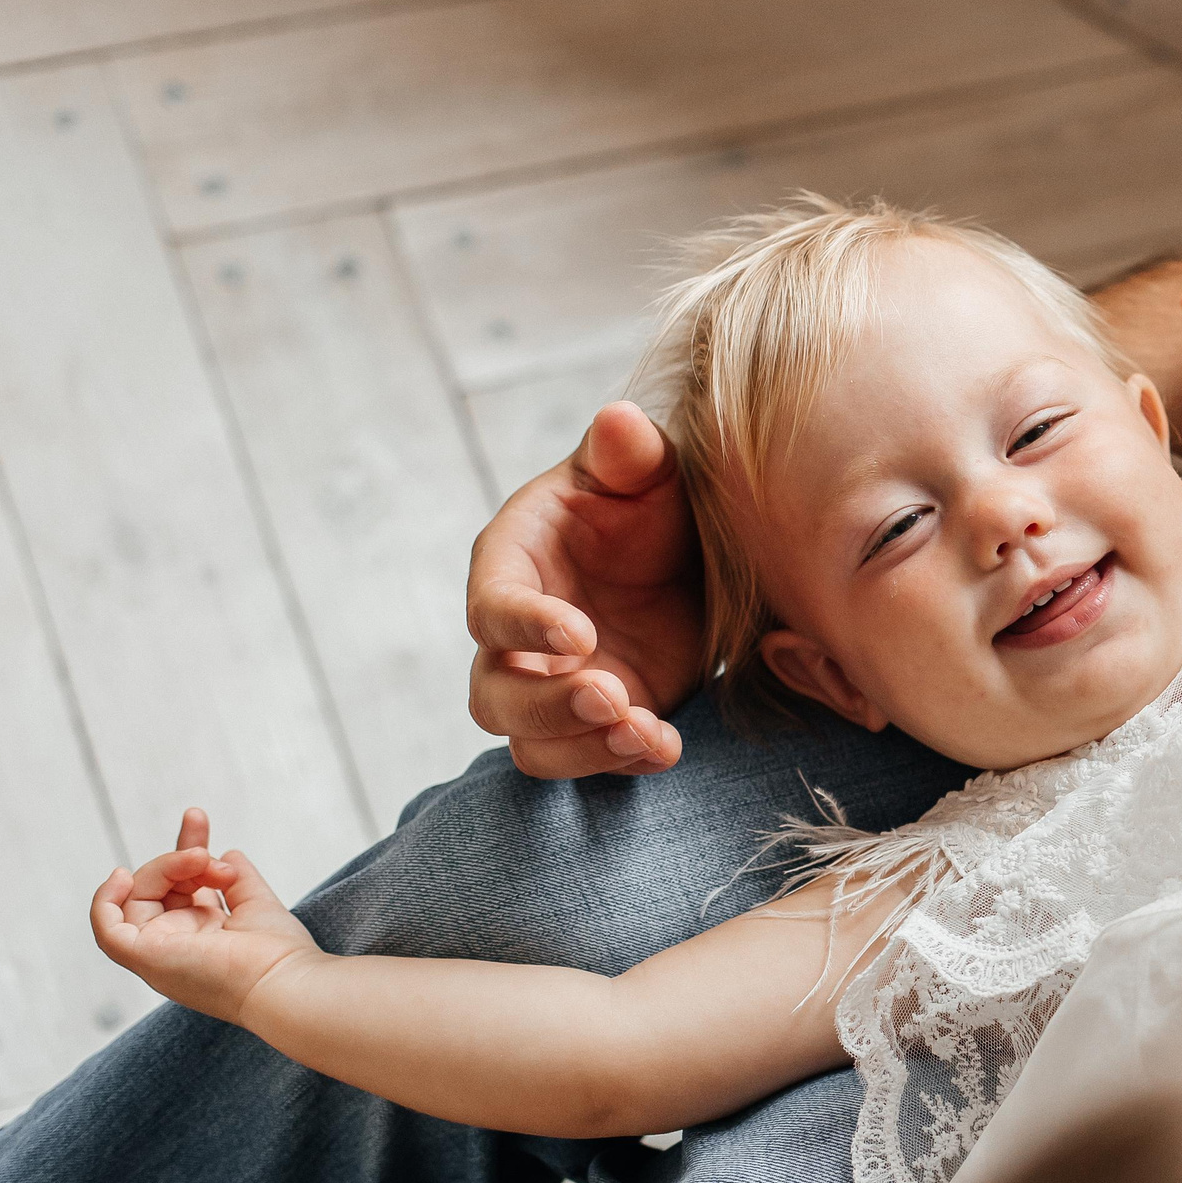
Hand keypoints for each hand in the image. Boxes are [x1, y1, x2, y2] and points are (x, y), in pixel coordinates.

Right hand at [90, 809, 321, 1025]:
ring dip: (165, 867)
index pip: (178, 885)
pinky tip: (122, 875)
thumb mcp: (258, 904)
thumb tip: (228, 852)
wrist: (284, 984)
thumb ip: (239, 879)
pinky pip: (107, 928)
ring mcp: (158, 953)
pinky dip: (104, 900)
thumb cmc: (280, 956)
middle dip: (180, 857)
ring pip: (138, 896)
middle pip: (156, 887)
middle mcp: (175, 945)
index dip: (184, 849)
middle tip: (209, 856)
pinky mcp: (145, 956)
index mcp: (200, 936)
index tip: (197, 817)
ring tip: (199, 859)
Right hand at [467, 402, 704, 778]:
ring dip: (584, 748)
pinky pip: (587, 759)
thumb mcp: (647, 469)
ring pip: (532, 743)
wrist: (690, 555)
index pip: (491, 607)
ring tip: (645, 732)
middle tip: (613, 695)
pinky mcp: (600, 720)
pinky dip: (623, 762)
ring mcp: (555, 687)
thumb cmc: (649, 501)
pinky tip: (666, 747)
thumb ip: (629, 452)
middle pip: (496, 695)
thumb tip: (618, 420)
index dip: (525, 627)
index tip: (580, 634)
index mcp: (511, 566)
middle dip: (549, 705)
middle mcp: (518, 639)